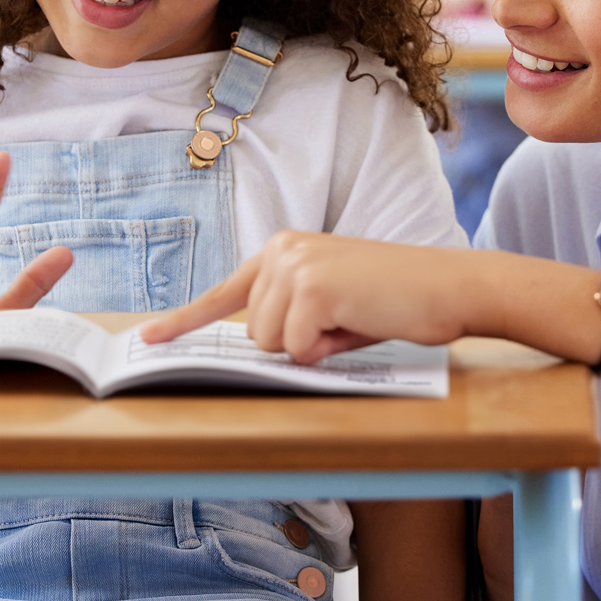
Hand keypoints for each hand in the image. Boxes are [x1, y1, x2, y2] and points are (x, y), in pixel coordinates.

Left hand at [138, 231, 490, 363]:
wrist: (451, 286)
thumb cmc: (396, 302)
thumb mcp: (333, 307)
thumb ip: (291, 318)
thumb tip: (258, 351)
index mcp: (284, 250)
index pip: (224, 293)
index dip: (184, 322)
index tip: (148, 340)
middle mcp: (282, 250)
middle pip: (253, 334)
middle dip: (297, 344)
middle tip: (345, 323)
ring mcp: (295, 266)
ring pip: (271, 345)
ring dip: (314, 347)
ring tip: (355, 319)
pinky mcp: (312, 288)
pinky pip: (298, 350)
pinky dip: (330, 351)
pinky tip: (360, 321)